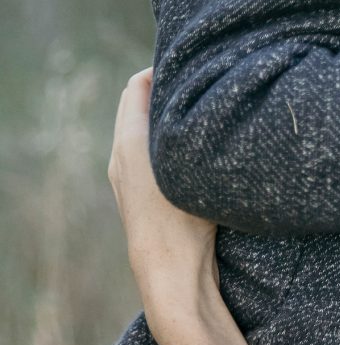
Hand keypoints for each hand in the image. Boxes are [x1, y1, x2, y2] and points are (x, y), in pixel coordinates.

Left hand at [107, 70, 250, 344]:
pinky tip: (198, 152)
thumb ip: (194, 128)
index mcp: (128, 142)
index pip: (138, 85)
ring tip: (205, 113)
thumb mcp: (193, 168)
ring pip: (144, 132)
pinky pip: (150, 155)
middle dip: (167, 92)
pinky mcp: (140, 200)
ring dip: (168, 119)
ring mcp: (127, 180)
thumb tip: (213, 92)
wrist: (172, 280)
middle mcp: (120, 157)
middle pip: (138, 105)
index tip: (194, 65)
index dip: (164, 70)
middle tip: (204, 83)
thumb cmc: (185, 224)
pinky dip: (168, 144)